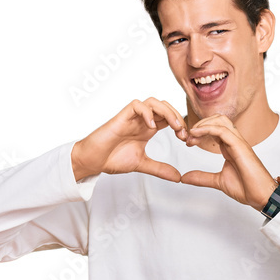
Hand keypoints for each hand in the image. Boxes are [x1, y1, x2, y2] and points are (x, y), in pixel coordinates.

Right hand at [72, 98, 187, 182]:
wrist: (93, 160)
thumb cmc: (112, 159)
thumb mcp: (142, 164)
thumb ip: (160, 169)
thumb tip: (178, 177)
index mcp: (148, 129)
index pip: (169, 117)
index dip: (181, 125)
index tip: (186, 139)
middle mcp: (141, 120)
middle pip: (164, 106)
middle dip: (177, 116)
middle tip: (183, 133)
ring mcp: (132, 117)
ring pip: (153, 102)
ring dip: (167, 112)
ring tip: (174, 127)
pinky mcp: (121, 117)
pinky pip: (137, 105)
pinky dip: (147, 112)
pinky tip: (152, 126)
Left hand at [179, 114, 278, 209]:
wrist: (261, 197)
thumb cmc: (246, 188)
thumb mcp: (218, 181)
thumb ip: (202, 177)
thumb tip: (184, 177)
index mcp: (230, 147)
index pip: (214, 129)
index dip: (198, 131)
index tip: (187, 141)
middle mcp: (234, 142)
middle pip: (217, 119)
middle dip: (200, 124)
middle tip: (187, 136)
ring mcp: (238, 143)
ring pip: (221, 121)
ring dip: (203, 124)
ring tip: (191, 134)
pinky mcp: (240, 147)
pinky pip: (223, 131)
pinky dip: (208, 129)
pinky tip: (196, 134)